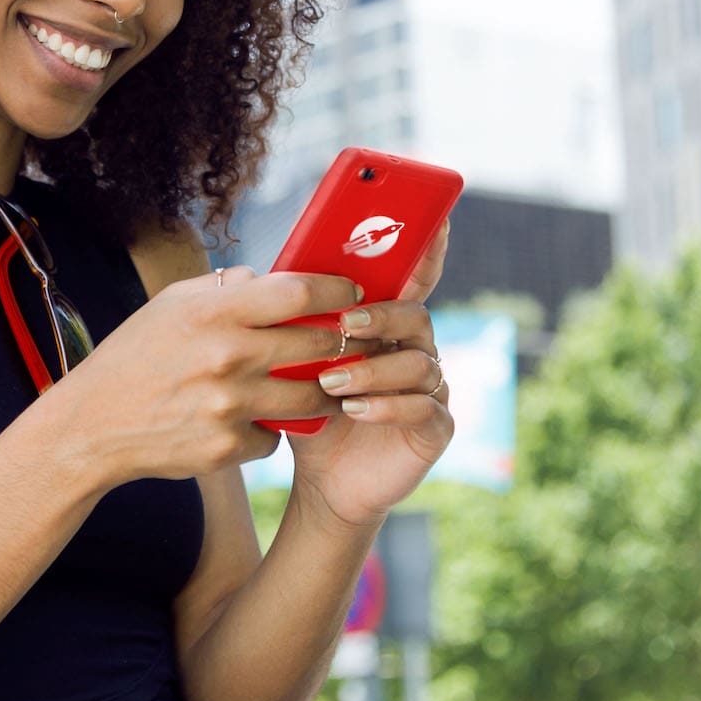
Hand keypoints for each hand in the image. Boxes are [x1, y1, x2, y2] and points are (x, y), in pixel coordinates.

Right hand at [36, 266, 386, 488]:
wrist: (92, 425)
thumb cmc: (135, 356)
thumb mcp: (171, 304)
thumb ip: (224, 288)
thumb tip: (268, 277)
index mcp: (213, 312)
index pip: (298, 293)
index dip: (336, 291)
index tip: (352, 293)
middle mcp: (227, 357)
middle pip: (319, 345)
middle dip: (346, 342)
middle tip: (357, 340)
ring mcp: (230, 406)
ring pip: (313, 398)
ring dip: (328, 390)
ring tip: (330, 383)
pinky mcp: (228, 448)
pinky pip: (276, 436)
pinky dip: (273, 428)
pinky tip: (259, 419)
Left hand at [287, 219, 453, 530]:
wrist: (321, 479)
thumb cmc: (308, 409)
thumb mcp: (295, 360)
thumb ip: (295, 321)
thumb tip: (264, 274)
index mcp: (387, 325)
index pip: (413, 280)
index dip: (427, 250)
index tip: (435, 221)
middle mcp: (417, 350)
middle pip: (415, 316)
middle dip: (381, 317)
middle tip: (345, 324)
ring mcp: (432, 389)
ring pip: (418, 363)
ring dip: (373, 369)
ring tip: (332, 382)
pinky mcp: (436, 428)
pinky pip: (424, 407)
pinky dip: (388, 405)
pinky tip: (354, 410)